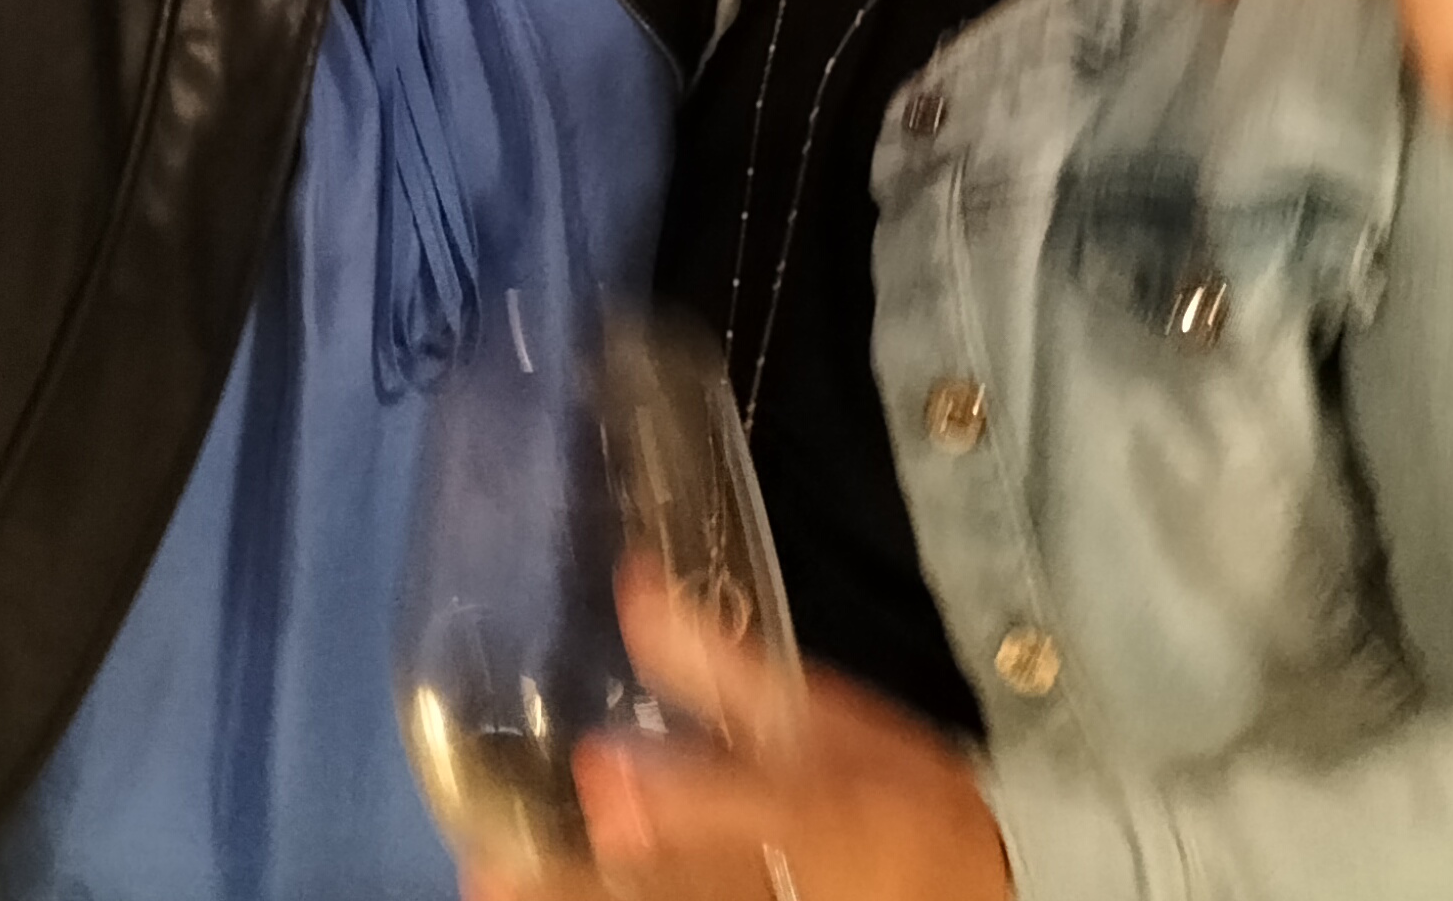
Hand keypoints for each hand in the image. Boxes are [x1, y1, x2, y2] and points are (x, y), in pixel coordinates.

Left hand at [460, 567, 1011, 900]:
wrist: (956, 887)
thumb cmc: (886, 795)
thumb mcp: (818, 718)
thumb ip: (722, 664)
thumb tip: (636, 583)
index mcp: (831, 808)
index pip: (754, 809)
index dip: (678, 801)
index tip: (595, 772)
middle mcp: (806, 883)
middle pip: (698, 889)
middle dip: (596, 883)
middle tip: (496, 870)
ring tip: (497, 888)